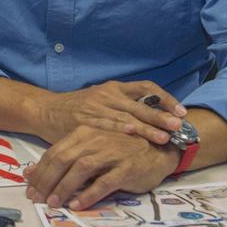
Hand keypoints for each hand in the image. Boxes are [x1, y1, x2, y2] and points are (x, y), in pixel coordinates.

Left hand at [25, 126, 178, 209]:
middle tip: (36, 198)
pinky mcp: (126, 168)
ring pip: (81, 170)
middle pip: (63, 160)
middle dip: (46, 180)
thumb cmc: (121, 150)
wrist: (159, 150)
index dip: (40, 170)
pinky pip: (103, 183)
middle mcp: (95, 140)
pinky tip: (77, 205)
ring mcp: (112, 153)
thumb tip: (33, 173)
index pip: (55, 152)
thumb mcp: (92, 148)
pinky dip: (88, 195)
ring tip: (53, 203)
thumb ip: (68, 158)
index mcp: (84, 133)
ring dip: (64, 188)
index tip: (29, 185)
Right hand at [36, 80, 185, 145]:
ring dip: (147, 128)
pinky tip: (133, 134)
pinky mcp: (84, 120)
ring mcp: (95, 107)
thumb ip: (123, 107)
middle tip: (179, 126)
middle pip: (140, 104)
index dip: (165, 98)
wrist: (45, 110)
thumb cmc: (77, 109)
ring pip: (127, 116)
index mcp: (114, 88)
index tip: (181, 111)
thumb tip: (154, 120)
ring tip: (164, 138)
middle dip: (161, 116)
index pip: (146, 88)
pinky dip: (120, 129)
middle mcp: (107, 94)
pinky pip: (105, 124)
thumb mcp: (101, 101)